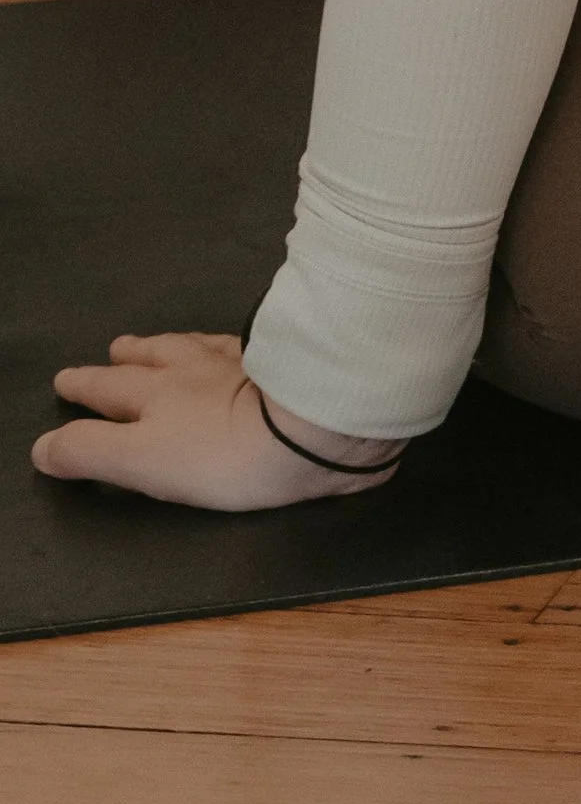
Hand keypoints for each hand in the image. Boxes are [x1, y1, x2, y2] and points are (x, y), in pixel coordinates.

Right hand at [34, 333, 404, 511]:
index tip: (67, 380)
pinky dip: (228, 346)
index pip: (110, 389)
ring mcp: (244, 362)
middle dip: (127, 358)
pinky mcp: (286, 367)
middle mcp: (196, 370)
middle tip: (113, 350)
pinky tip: (235, 345)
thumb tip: (43, 447)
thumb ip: (91, 451)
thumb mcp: (141, 460)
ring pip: (197, 347)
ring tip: (161, 343)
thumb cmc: (221, 452)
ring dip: (173, 345)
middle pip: (153, 358)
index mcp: (158, 393)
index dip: (85, 388)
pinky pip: (246, 347)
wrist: (313, 426)